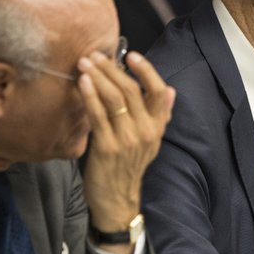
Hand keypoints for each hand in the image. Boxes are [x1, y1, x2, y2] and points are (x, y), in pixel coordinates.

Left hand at [79, 51, 174, 242]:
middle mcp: (145, 131)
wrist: (117, 199)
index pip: (158, 91)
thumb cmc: (130, 165)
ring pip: (114, 99)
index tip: (132, 55)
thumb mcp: (151, 140)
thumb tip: (170, 90)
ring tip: (85, 63)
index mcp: (157, 126)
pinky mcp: (107, 147)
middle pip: (131, 90)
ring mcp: (127, 139)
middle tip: (95, 55)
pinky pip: (98, 115)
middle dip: (111, 69)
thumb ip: (161, 114)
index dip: (146, 71)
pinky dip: (90, 96)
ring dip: (98, 77)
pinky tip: (82, 83)